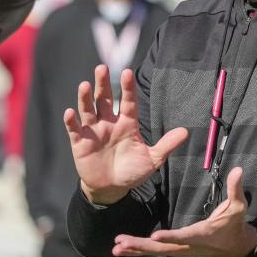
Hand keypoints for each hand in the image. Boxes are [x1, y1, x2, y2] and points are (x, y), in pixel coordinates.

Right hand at [64, 65, 187, 205]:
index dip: (128, 88)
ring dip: (85, 98)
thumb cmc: (132, 171)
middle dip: (103, 84)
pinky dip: (71, 121)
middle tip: (102, 68)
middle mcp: (109, 123)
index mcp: (127, 124)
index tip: (128, 73)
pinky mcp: (81, 143)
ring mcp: (94, 132)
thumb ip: (166, 145)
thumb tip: (186, 132)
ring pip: (89, 110)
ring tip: (85, 85)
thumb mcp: (152, 159)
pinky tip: (70, 112)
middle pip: (105, 100)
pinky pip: (75, 130)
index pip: (128, 102)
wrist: (112, 188)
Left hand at [112, 167, 256, 256]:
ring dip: (136, 249)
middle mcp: (189, 246)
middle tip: (121, 243)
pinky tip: (125, 248)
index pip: (185, 237)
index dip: (171, 237)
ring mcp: (183, 249)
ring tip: (116, 247)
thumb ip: (236, 189)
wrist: (237, 248)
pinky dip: (140, 250)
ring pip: (156, 251)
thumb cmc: (236, 225)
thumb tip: (238, 169)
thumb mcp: (239, 206)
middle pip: (162, 248)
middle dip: (141, 246)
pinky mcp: (178, 249)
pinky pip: (157, 251)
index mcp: (203, 234)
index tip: (155, 236)